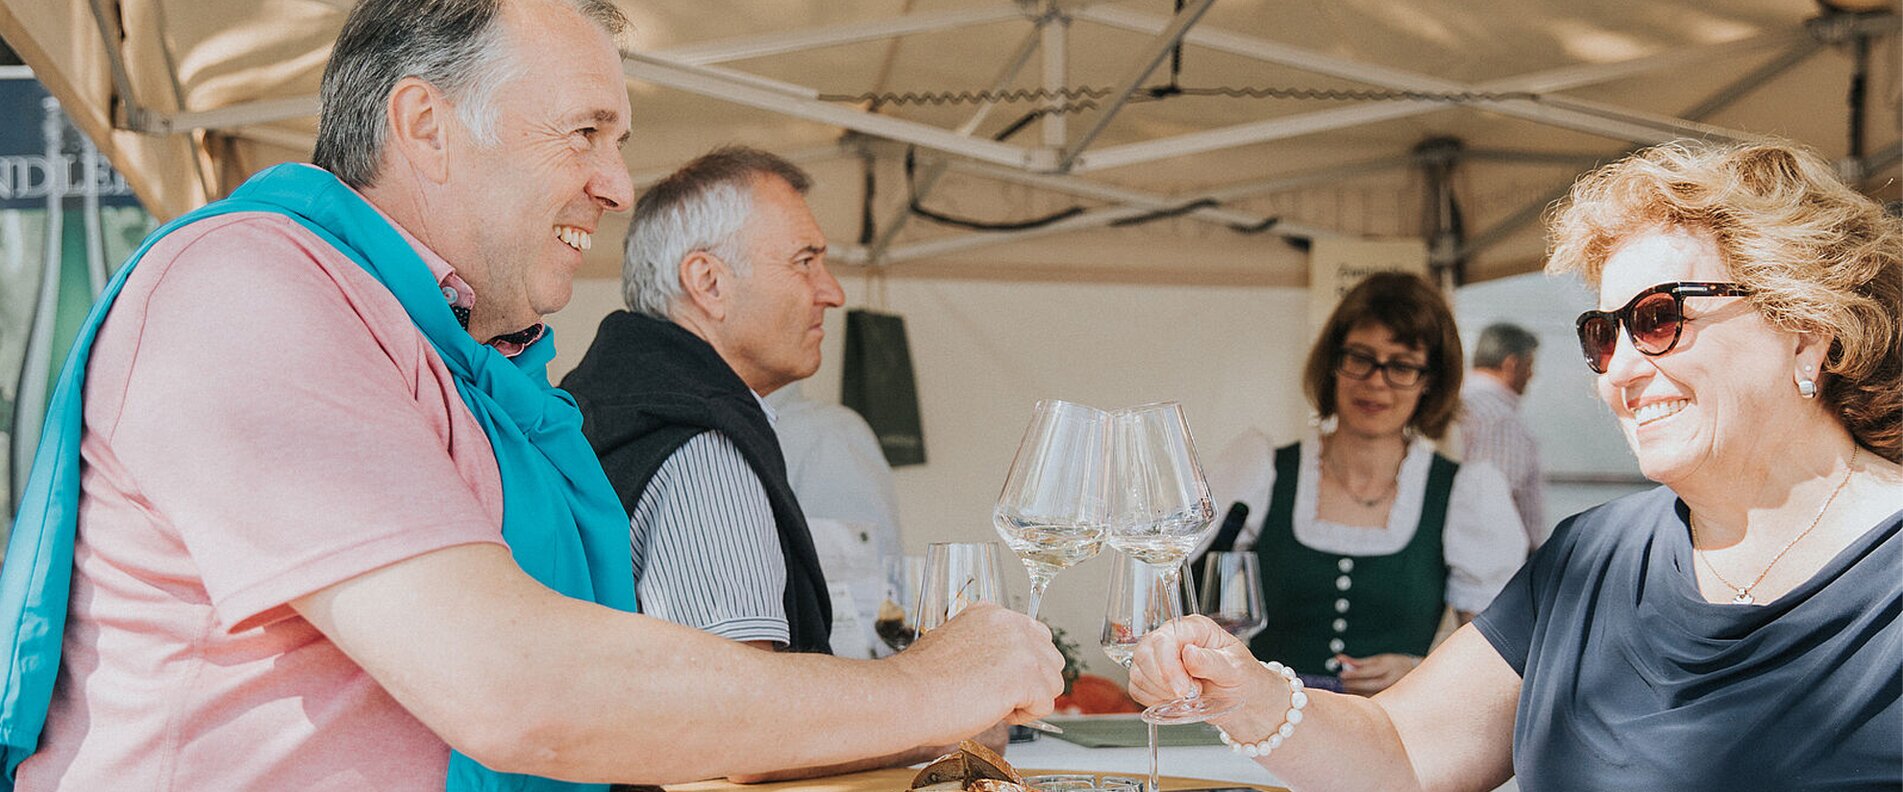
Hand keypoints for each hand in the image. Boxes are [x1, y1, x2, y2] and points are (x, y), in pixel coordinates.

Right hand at [893, 603, 1064, 736]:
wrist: (907, 695)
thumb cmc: (922, 681)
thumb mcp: (958, 645)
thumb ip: (988, 647)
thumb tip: (1007, 669)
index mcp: (991, 613)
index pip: (1034, 636)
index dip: (1022, 665)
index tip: (999, 679)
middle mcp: (1010, 623)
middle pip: (1050, 658)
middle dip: (1032, 682)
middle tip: (997, 695)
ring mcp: (1020, 647)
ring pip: (1053, 682)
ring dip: (1029, 700)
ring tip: (993, 703)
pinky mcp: (1025, 675)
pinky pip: (1046, 704)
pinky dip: (1024, 716)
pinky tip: (995, 710)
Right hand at [1125, 614, 1255, 705]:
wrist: (1243, 698)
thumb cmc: (1243, 678)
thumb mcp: (1236, 669)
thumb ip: (1212, 662)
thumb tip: (1189, 654)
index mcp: (1194, 628)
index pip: (1165, 639)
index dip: (1168, 666)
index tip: (1183, 689)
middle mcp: (1172, 638)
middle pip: (1144, 654)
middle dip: (1163, 682)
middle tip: (1189, 694)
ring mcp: (1159, 657)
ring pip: (1138, 673)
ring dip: (1161, 693)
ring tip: (1188, 696)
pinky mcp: (1152, 677)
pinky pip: (1138, 689)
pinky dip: (1154, 700)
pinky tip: (1174, 700)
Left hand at [1335, 653, 1419, 694]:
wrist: (1416, 673)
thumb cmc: (1393, 664)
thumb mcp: (1378, 660)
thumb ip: (1359, 662)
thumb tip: (1339, 659)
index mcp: (1389, 666)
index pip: (1368, 671)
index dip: (1353, 674)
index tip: (1341, 674)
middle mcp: (1393, 679)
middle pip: (1369, 685)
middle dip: (1353, 685)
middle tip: (1342, 683)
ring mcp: (1394, 691)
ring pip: (1371, 696)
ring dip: (1356, 694)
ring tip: (1347, 690)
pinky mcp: (1393, 701)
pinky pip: (1376, 702)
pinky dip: (1364, 700)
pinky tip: (1357, 698)